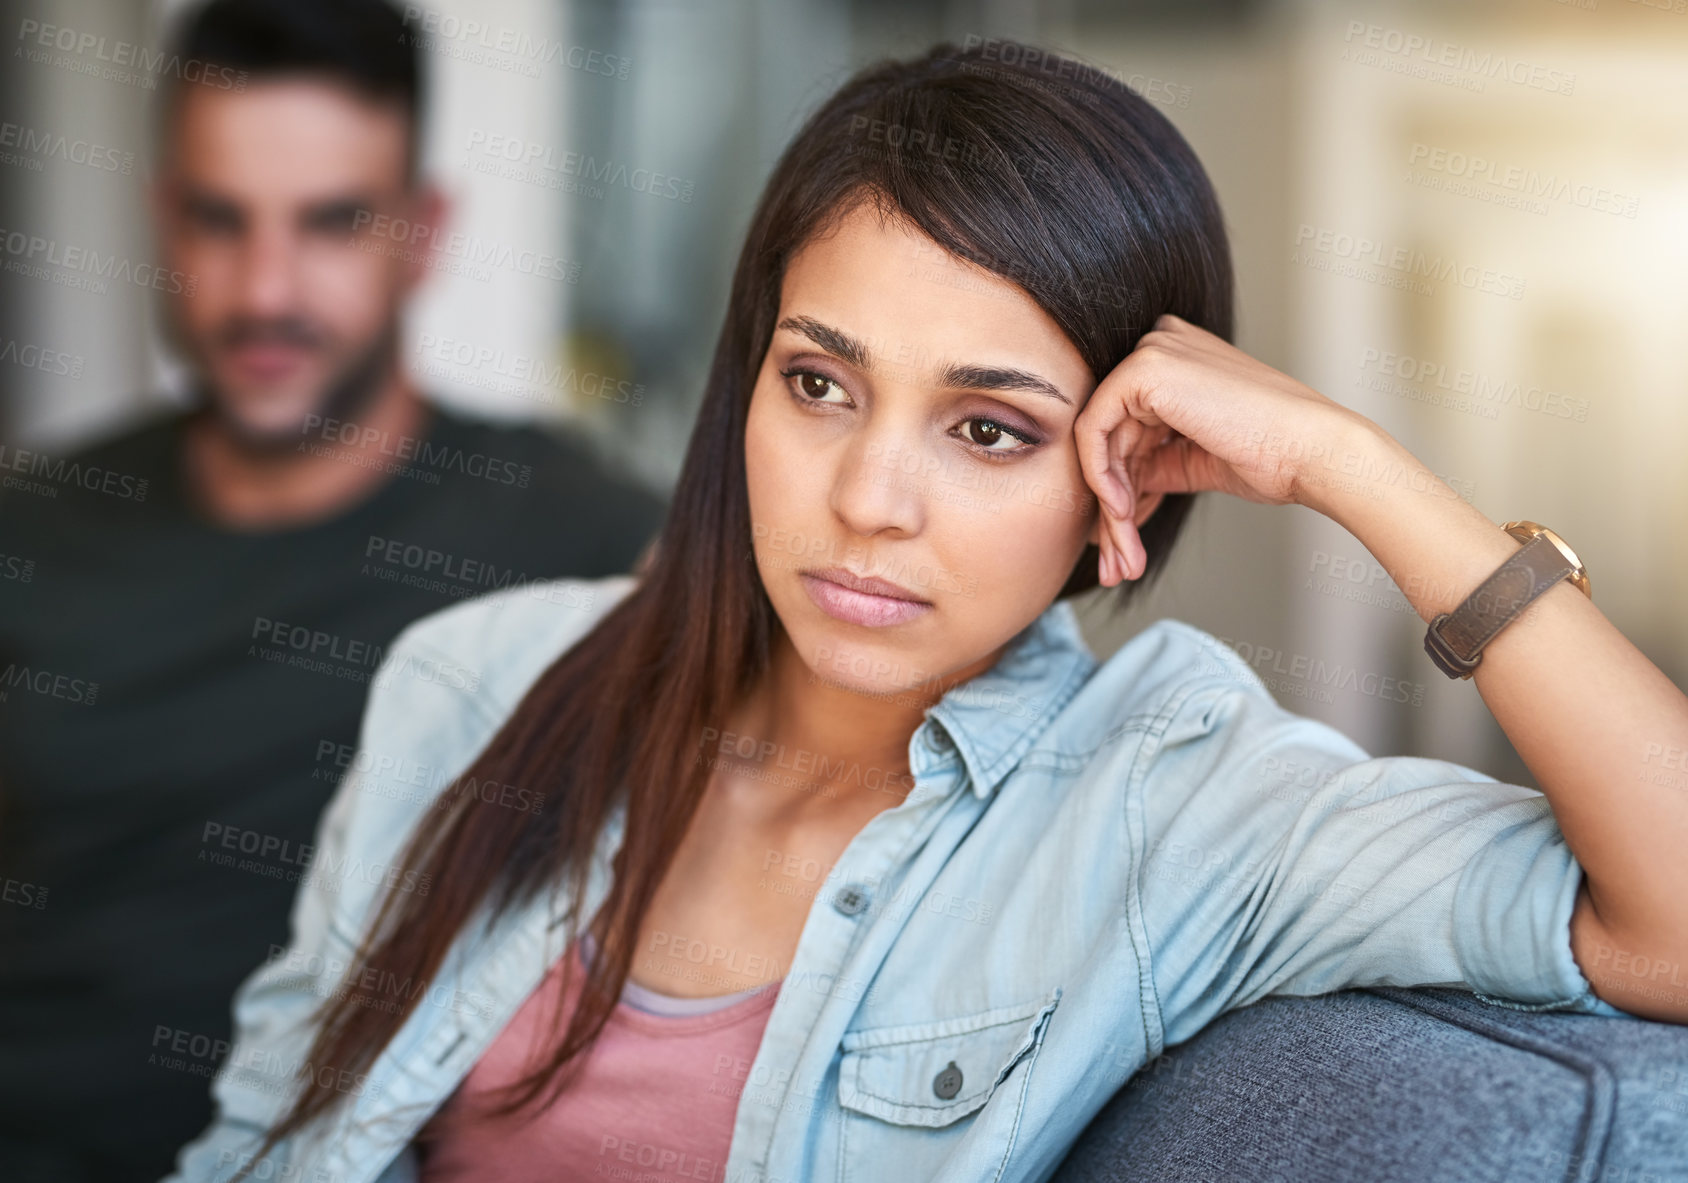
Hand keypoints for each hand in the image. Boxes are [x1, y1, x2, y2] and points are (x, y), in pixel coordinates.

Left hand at [1074, 313, 1372, 585]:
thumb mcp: (1193, 460)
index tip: (1124, 536)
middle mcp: (1161, 346)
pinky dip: (1100, 478)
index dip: (1120, 487)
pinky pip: (1092, 430)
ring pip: (1098, 441)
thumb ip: (1149, 461)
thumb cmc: (1271, 456)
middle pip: (1110, 437)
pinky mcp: (1144, 370)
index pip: (1125, 428)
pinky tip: (1122, 514)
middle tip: (1117, 562)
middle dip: (1111, 507)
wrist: (1312, 452)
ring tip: (1123, 558)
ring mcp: (1152, 352)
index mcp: (1176, 360)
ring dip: (1109, 508)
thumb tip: (1107, 490)